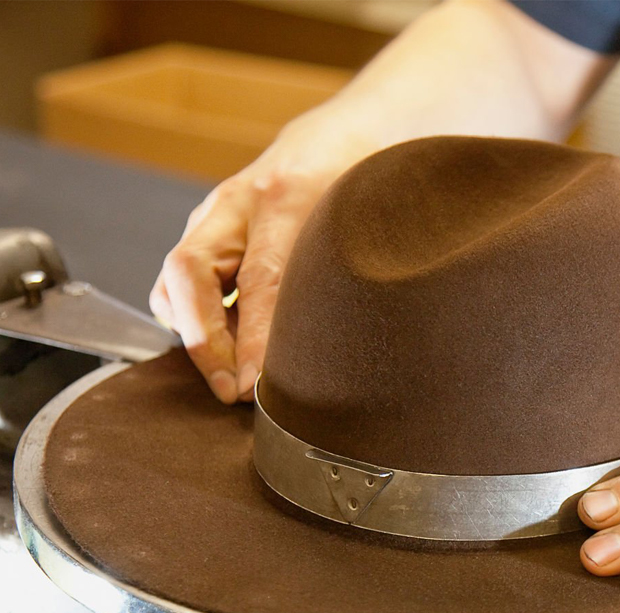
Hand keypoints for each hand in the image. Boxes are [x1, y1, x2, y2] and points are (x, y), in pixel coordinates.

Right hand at [150, 102, 385, 402]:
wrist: (338, 139)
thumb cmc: (359, 185)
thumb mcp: (370, 221)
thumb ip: (357, 273)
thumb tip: (348, 351)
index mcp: (286, 196)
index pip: (262, 277)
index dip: (255, 338)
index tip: (254, 385)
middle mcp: (237, 204)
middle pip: (190, 272)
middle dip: (203, 340)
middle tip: (231, 392)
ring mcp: (214, 216)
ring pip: (175, 280)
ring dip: (195, 336)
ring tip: (231, 381)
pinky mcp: (206, 234)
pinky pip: (181, 285)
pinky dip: (195, 324)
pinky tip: (229, 354)